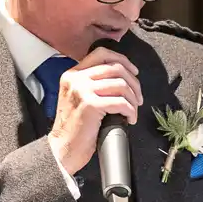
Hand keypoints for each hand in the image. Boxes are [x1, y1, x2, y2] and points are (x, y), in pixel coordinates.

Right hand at [47, 47, 142, 173]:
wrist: (64, 147)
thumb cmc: (76, 126)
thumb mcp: (79, 97)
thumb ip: (93, 83)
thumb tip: (122, 78)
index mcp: (73, 74)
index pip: (101, 54)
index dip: (122, 60)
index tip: (134, 72)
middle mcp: (76, 78)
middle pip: (116, 69)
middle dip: (134, 84)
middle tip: (138, 99)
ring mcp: (82, 90)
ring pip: (121, 85)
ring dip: (134, 100)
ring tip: (133, 111)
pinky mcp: (90, 105)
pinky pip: (121, 102)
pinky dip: (131, 111)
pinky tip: (129, 119)